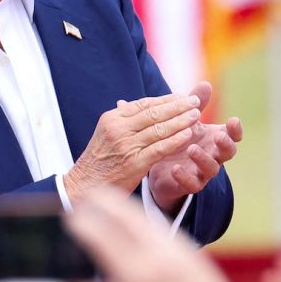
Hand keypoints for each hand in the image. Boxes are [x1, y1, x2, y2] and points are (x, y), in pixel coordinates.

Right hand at [63, 92, 201, 201]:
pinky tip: (188, 135)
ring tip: (196, 115)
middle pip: (153, 113)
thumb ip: (121, 120)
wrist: (84, 185)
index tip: (181, 96)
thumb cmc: (98, 160)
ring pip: (159, 129)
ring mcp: (126, 145)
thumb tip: (131, 104)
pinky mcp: (134, 163)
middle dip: (177, 106)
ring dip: (181, 121)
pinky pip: (160, 148)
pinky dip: (176, 140)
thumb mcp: (105, 133)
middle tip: (195, 101)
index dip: (165, 99)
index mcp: (111, 118)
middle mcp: (118, 129)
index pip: (143, 104)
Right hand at [65, 189, 280, 281]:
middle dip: (98, 200)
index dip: (79, 222)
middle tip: (81, 196)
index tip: (67, 219)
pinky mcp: (191, 251)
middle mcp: (159, 256)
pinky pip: (157, 224)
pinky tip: (129, 223)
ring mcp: (178, 250)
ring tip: (101, 204)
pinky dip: (137, 217)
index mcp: (139, 278)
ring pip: (141, 214)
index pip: (100, 234)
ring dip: (119, 205)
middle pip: (122, 211)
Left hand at [148, 81, 240, 211]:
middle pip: (228, 152)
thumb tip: (206, 83)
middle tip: (218, 136)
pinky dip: (185, 177)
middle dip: (225, 144)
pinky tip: (175, 168)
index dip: (235, 130)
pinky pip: (191, 184)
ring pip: (211, 168)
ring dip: (203, 158)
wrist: (160, 165)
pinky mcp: (188, 183)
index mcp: (215, 138)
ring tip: (191, 149)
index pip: (233, 135)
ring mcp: (202, 171)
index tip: (233, 120)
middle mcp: (213, 155)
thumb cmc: (179, 138)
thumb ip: (196, 104)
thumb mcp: (187, 119)